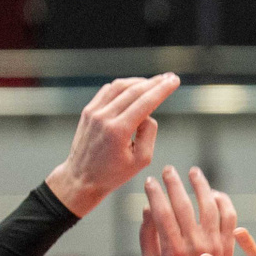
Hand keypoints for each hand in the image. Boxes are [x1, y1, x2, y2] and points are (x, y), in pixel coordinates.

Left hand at [46, 74, 181, 216]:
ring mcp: (93, 112)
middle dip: (154, 82)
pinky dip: (123, 87)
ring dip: (139, 82)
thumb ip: (149, 134)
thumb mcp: (140, 161)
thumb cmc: (112, 174)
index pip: (145, 102)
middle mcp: (104, 117)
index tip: (174, 80)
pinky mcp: (88, 111)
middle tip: (169, 77)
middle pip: (134, 90)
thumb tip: (148, 114)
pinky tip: (134, 88)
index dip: (162, 89)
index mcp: (118, 131)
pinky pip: (108, 91)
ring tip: (154, 82)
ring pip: (119, 86)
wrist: (81, 178)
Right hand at [141, 165, 240, 255]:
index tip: (150, 182)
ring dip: (201, 186)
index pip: (162, 213)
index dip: (155, 194)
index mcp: (172, 250)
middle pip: (184, 205)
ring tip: (194, 173)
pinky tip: (213, 193)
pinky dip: (223, 201)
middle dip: (174, 184)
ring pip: (209, 206)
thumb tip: (147, 209)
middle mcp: (195, 244)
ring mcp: (214, 243)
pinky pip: (229, 216)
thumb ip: (147, 237)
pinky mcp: (228, 244)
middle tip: (169, 170)